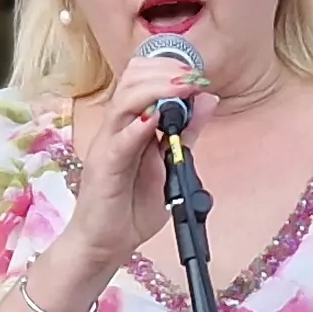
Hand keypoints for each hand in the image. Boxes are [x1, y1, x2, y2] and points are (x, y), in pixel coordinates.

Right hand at [37, 53, 215, 310]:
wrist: (106, 243)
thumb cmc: (132, 205)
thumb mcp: (171, 163)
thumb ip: (186, 132)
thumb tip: (208, 97)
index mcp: (131, 122)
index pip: (143, 76)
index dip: (170, 67)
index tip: (199, 74)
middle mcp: (117, 127)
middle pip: (132, 79)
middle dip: (166, 72)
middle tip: (194, 78)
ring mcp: (108, 144)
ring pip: (124, 100)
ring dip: (156, 89)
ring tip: (183, 87)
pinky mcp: (104, 167)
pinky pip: (119, 139)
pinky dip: (138, 125)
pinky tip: (156, 118)